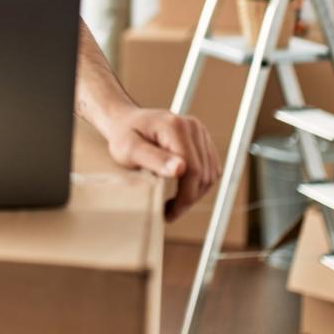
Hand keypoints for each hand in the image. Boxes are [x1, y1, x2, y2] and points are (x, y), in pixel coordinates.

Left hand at [103, 107, 221, 220]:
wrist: (124, 120)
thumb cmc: (123, 135)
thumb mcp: (129, 149)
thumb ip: (153, 158)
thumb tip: (180, 169)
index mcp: (175, 127)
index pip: (192, 170)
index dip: (184, 197)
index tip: (168, 213)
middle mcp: (192, 126)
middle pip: (204, 174)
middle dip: (189, 198)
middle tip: (169, 212)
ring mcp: (199, 131)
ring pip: (210, 173)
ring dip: (195, 193)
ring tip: (174, 204)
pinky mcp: (201, 139)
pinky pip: (210, 168)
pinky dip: (199, 184)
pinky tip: (182, 191)